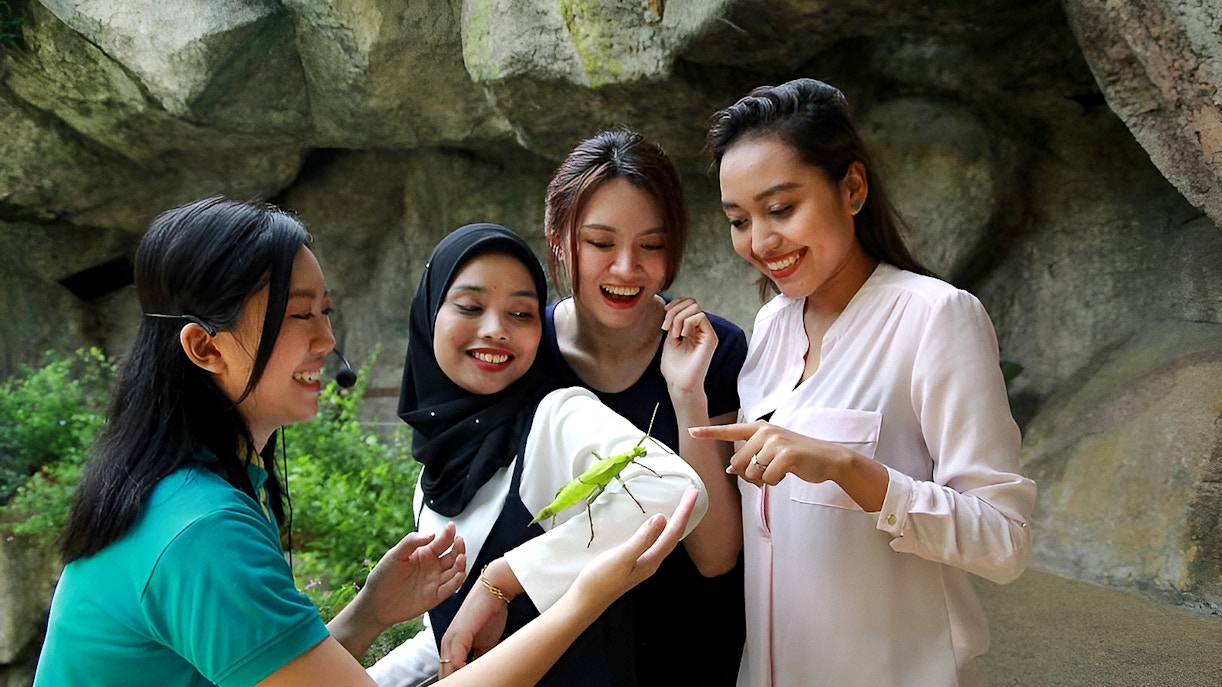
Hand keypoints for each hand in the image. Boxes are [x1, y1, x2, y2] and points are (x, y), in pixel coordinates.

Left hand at [327, 523, 465, 657]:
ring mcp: (434, 581)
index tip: (451, 527)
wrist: (375, 603)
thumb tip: (430, 534)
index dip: (447, 534)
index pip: (440, 542)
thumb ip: (411, 542)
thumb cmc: (382, 578)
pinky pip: (450, 588)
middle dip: (458, 547)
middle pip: (451, 555)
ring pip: (454, 571)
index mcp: (423, 554)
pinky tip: (460, 574)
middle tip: (459, 541)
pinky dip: (457, 582)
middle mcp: (432, 567)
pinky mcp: (435, 596)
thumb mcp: (394, 555)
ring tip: (461, 557)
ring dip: (460, 564)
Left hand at [438, 560, 513, 676]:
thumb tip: (483, 673)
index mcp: (451, 645)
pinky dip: (461, 670)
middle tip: (473, 685)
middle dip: (456, 682)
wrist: (494, 589)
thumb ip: (481, 657)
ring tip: (473, 683)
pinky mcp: (458, 634)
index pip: (448, 672)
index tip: (470, 684)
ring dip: (458, 680)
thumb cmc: (490, 612)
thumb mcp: (487, 643)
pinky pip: (455, 659)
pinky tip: (469, 674)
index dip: (457, 681)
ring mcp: (451, 639)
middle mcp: (447, 643)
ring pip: (447, 670)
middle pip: (445, 673)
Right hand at [569, 485, 699, 608]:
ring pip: (666, 539)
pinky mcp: (635, 562)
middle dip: (683, 513)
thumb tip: (662, 519)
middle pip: (674, 534)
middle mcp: (652, 562)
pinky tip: (657, 525)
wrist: (585, 601)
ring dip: (675, 520)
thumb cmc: (600, 580)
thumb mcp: (621, 557)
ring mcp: (644, 563)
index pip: (673, 532)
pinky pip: (656, 541)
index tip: (692, 492)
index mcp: (652, 560)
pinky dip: (662, 529)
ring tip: (681, 505)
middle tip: (691, 492)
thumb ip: (642, 539)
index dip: (684, 511)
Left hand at [660, 297, 717, 394]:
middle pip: (691, 302)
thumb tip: (670, 307)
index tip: (664, 317)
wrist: (679, 383)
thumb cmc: (674, 367)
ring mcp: (706, 333)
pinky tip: (682, 335)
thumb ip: (672, 322)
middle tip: (666, 327)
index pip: (688, 303)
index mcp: (691, 328)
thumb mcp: (669, 339)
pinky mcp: (710, 338)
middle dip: (674, 311)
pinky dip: (687, 323)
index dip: (674, 304)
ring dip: (678, 318)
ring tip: (674, 334)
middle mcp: (701, 328)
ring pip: (695, 307)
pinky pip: (700, 317)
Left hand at [688, 421, 848, 487]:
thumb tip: (732, 469)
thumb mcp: (773, 452)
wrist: (828, 458)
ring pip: (752, 473)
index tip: (691, 432)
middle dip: (750, 475)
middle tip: (769, 472)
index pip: (730, 431)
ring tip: (781, 470)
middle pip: (739, 464)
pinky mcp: (786, 455)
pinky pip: (768, 479)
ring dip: (764, 479)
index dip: (709, 433)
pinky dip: (776, 482)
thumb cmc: (798, 457)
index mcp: (760, 429)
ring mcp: (776, 442)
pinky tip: (789, 472)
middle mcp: (765, 431)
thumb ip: (752, 456)